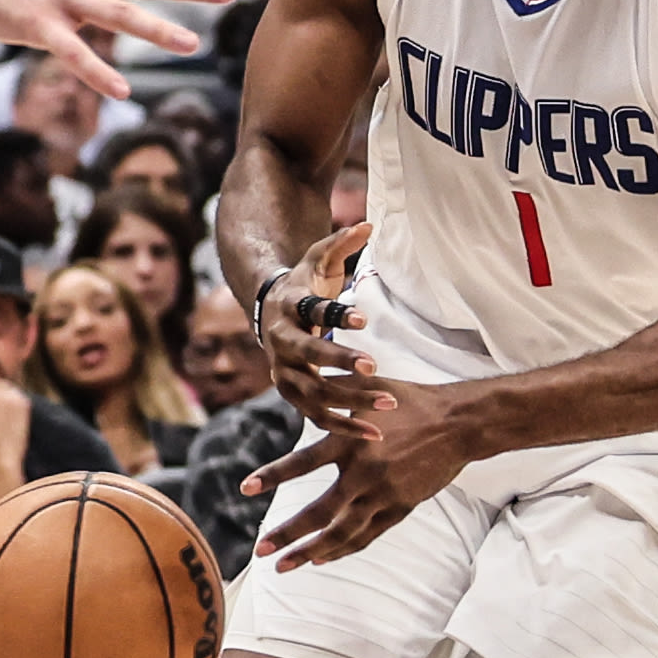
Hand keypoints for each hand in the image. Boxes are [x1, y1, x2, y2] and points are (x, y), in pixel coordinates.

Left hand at [243, 377, 474, 568]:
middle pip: (318, 512)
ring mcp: (383, 495)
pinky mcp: (399, 508)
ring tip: (282, 565)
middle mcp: (365, 472)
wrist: (458, 423)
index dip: (273, 476)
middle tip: (259, 550)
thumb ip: (331, 390)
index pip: (302, 463)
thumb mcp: (367, 387)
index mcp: (351, 441)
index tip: (245, 488)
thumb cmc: (410, 400)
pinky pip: (365, 536)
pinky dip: (341, 549)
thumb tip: (298, 379)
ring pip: (341, 533)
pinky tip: (320, 558)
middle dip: (286, 533)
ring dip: (309, 551)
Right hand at [257, 218, 392, 439]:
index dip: (337, 314)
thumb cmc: (302, 284)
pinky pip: (316, 416)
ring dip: (350, 401)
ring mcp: (283, 373)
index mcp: (289, 307)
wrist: (268, 312)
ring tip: (389, 403)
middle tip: (374, 367)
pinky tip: (374, 434)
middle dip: (340, 362)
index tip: (365, 318)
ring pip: (313, 392)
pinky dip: (343, 426)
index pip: (313, 310)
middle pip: (308, 356)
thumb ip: (341, 243)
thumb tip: (368, 223)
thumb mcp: (318, 259)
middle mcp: (281, 342)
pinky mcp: (292, 395)